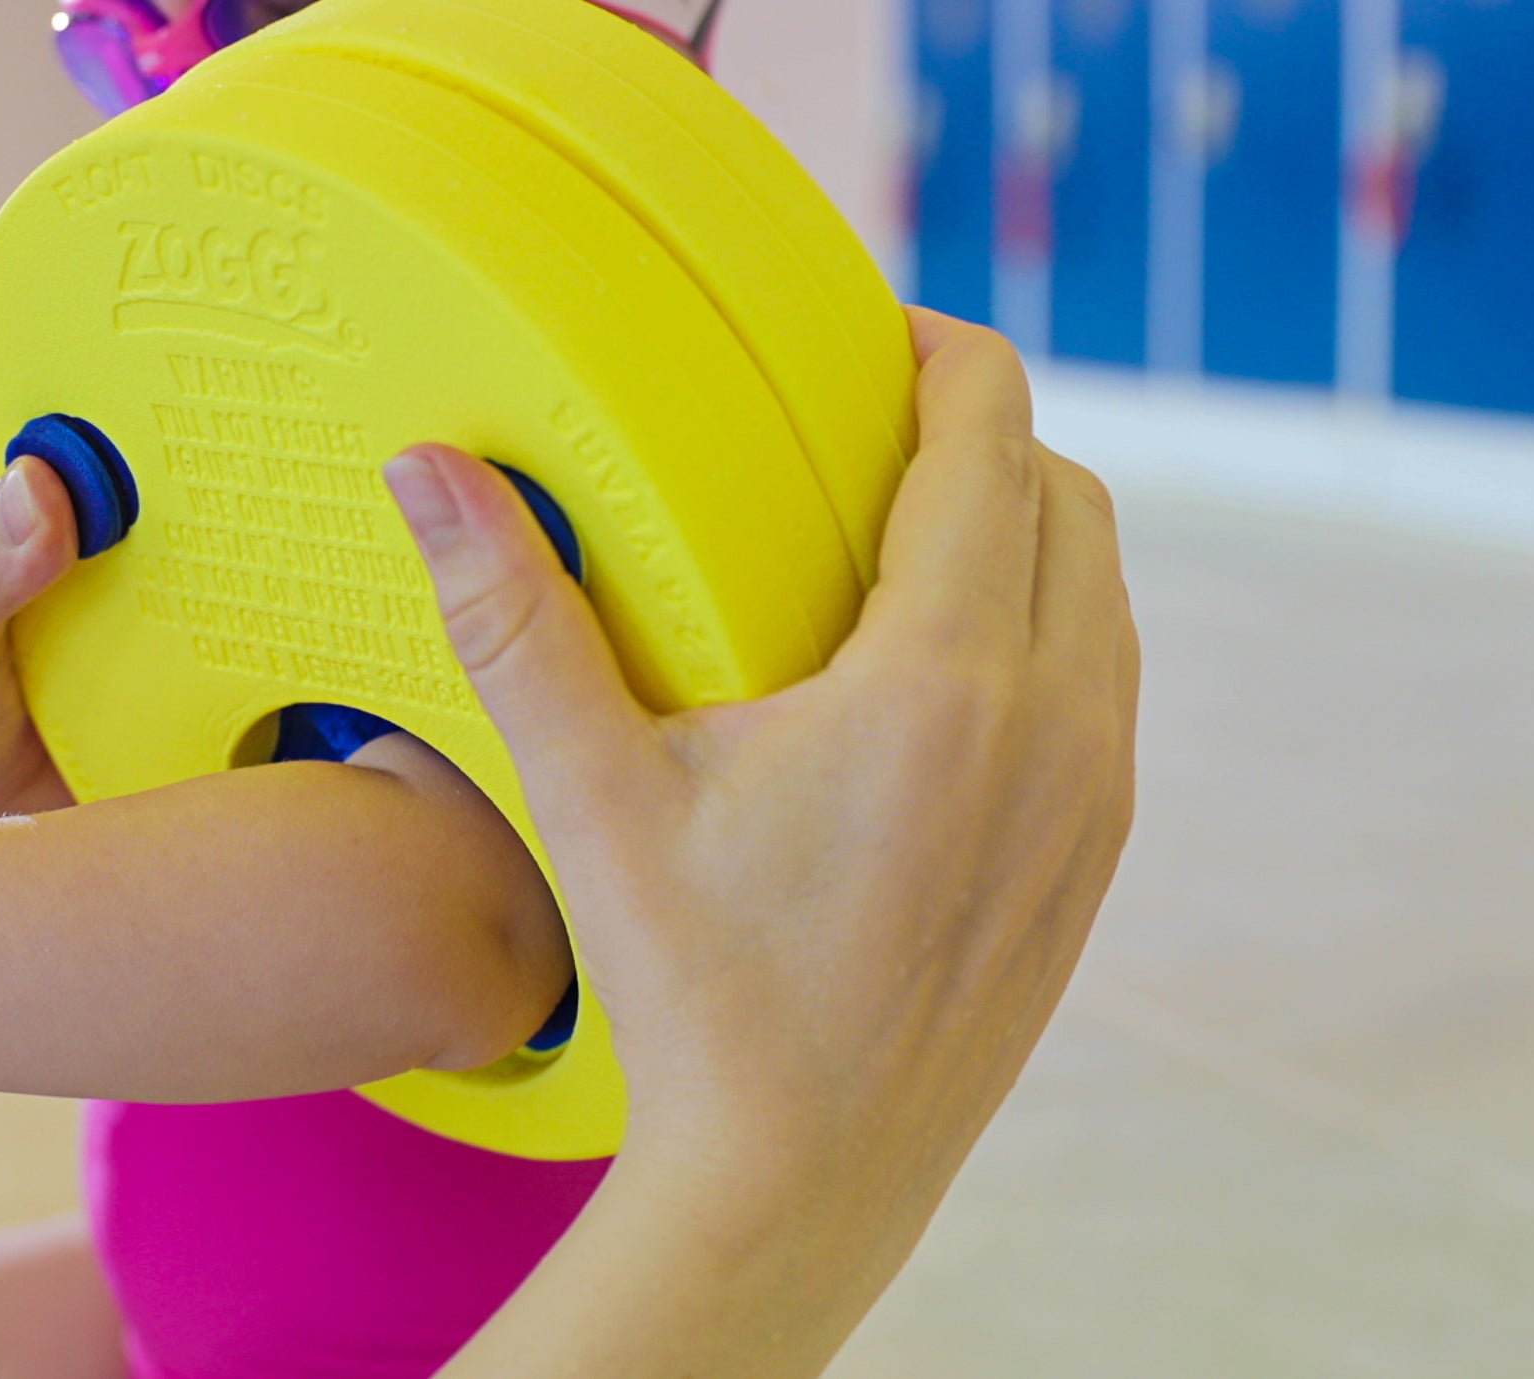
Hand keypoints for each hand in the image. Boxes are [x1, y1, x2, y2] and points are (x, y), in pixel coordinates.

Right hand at [397, 309, 1136, 1372]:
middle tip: (871, 424)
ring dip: (1026, 529)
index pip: (990, 441)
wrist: (802, 1180)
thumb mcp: (593, 794)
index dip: (944, 356)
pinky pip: (1106, 682)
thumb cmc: (694, 992)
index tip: (874, 334)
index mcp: (945, 682)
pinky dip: (1049, 626)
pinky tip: (944, 667)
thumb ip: (514, 615)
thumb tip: (426, 466)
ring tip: (906, 532)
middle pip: (1066, 496)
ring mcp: (1095, 797)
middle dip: (983, 433)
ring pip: (1103, 590)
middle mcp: (1056, 724)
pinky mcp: (1097, 858)